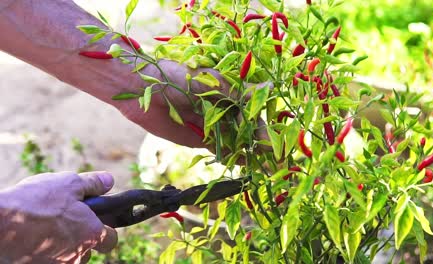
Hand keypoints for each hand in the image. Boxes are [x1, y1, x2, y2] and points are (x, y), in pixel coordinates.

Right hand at [0, 171, 117, 263]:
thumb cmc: (35, 203)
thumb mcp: (68, 184)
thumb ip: (92, 184)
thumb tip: (108, 180)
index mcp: (91, 234)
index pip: (110, 240)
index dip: (106, 231)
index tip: (97, 224)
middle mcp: (78, 256)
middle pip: (86, 250)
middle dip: (79, 238)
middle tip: (63, 222)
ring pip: (67, 258)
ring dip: (60, 247)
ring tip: (44, 229)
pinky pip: (48, 262)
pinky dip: (42, 253)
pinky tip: (31, 240)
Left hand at [115, 60, 269, 149]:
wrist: (138, 89)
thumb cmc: (173, 76)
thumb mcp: (206, 81)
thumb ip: (235, 92)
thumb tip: (267, 89)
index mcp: (228, 90)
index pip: (253, 110)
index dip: (264, 125)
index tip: (275, 140)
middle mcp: (223, 108)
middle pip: (248, 128)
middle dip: (261, 142)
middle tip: (276, 159)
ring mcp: (212, 124)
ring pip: (237, 140)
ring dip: (250, 152)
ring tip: (266, 165)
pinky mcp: (199, 139)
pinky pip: (220, 150)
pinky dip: (233, 157)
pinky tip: (246, 164)